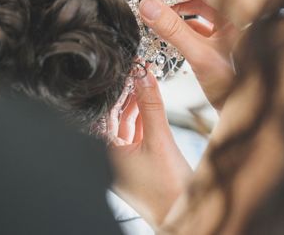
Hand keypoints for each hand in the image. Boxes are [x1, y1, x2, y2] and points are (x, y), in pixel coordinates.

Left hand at [109, 70, 191, 227]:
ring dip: (137, 105)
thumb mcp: (160, 139)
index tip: (126, 67)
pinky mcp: (136, 163)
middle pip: (114, 116)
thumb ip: (151, 106)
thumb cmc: (165, 189)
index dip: (115, 88)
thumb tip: (144, 76)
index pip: (105, 111)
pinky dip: (143, 119)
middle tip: (138, 70)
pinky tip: (151, 103)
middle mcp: (108, 156)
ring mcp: (122, 160)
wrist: (179, 215)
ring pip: (126, 124)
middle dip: (127, 93)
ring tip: (147, 81)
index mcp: (105, 152)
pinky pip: (136, 134)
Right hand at [138, 0, 237, 110]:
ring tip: (155, 10)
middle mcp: (236, 15)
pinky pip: (201, 22)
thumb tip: (147, 8)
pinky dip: (183, 21)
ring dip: (177, 6)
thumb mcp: (199, 55)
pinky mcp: (222, 41)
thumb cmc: (236, 85)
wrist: (248, 109)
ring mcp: (230, 28)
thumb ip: (172, 30)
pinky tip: (167, 25)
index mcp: (238, 10)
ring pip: (200, 7)